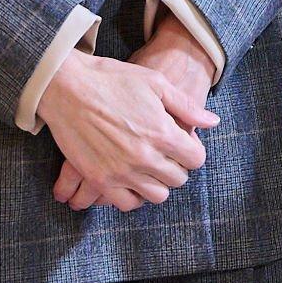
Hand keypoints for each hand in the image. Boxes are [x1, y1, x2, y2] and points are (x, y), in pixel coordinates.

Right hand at [40, 44, 218, 213]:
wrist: (68, 86)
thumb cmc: (113, 79)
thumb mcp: (156, 83)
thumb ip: (186, 106)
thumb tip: (213, 122)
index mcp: (162, 132)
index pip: (195, 159)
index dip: (193, 151)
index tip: (183, 144)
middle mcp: (145, 157)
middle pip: (178, 179)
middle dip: (177, 166)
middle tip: (166, 154)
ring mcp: (122, 172)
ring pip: (156, 195)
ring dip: (157, 183)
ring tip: (149, 167)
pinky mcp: (100, 180)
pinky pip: (126, 203)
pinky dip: (133, 195)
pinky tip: (131, 179)